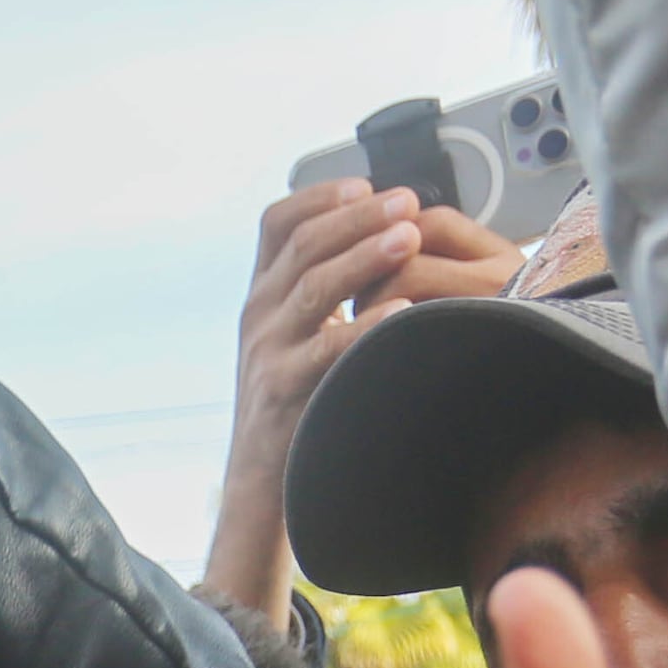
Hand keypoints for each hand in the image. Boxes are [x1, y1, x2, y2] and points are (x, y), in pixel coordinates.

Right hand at [208, 184, 522, 615]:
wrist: (263, 484)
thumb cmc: (297, 406)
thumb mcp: (294, 339)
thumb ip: (319, 294)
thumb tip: (380, 243)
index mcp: (262, 296)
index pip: (276, 224)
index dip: (320, 197)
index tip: (365, 184)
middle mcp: (258, 316)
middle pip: (302, 245)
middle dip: (358, 217)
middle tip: (406, 202)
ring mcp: (268, 352)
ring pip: (313, 286)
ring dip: (364, 255)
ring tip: (408, 236)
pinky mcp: (286, 391)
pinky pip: (327, 349)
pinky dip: (367, 326)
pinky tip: (402, 311)